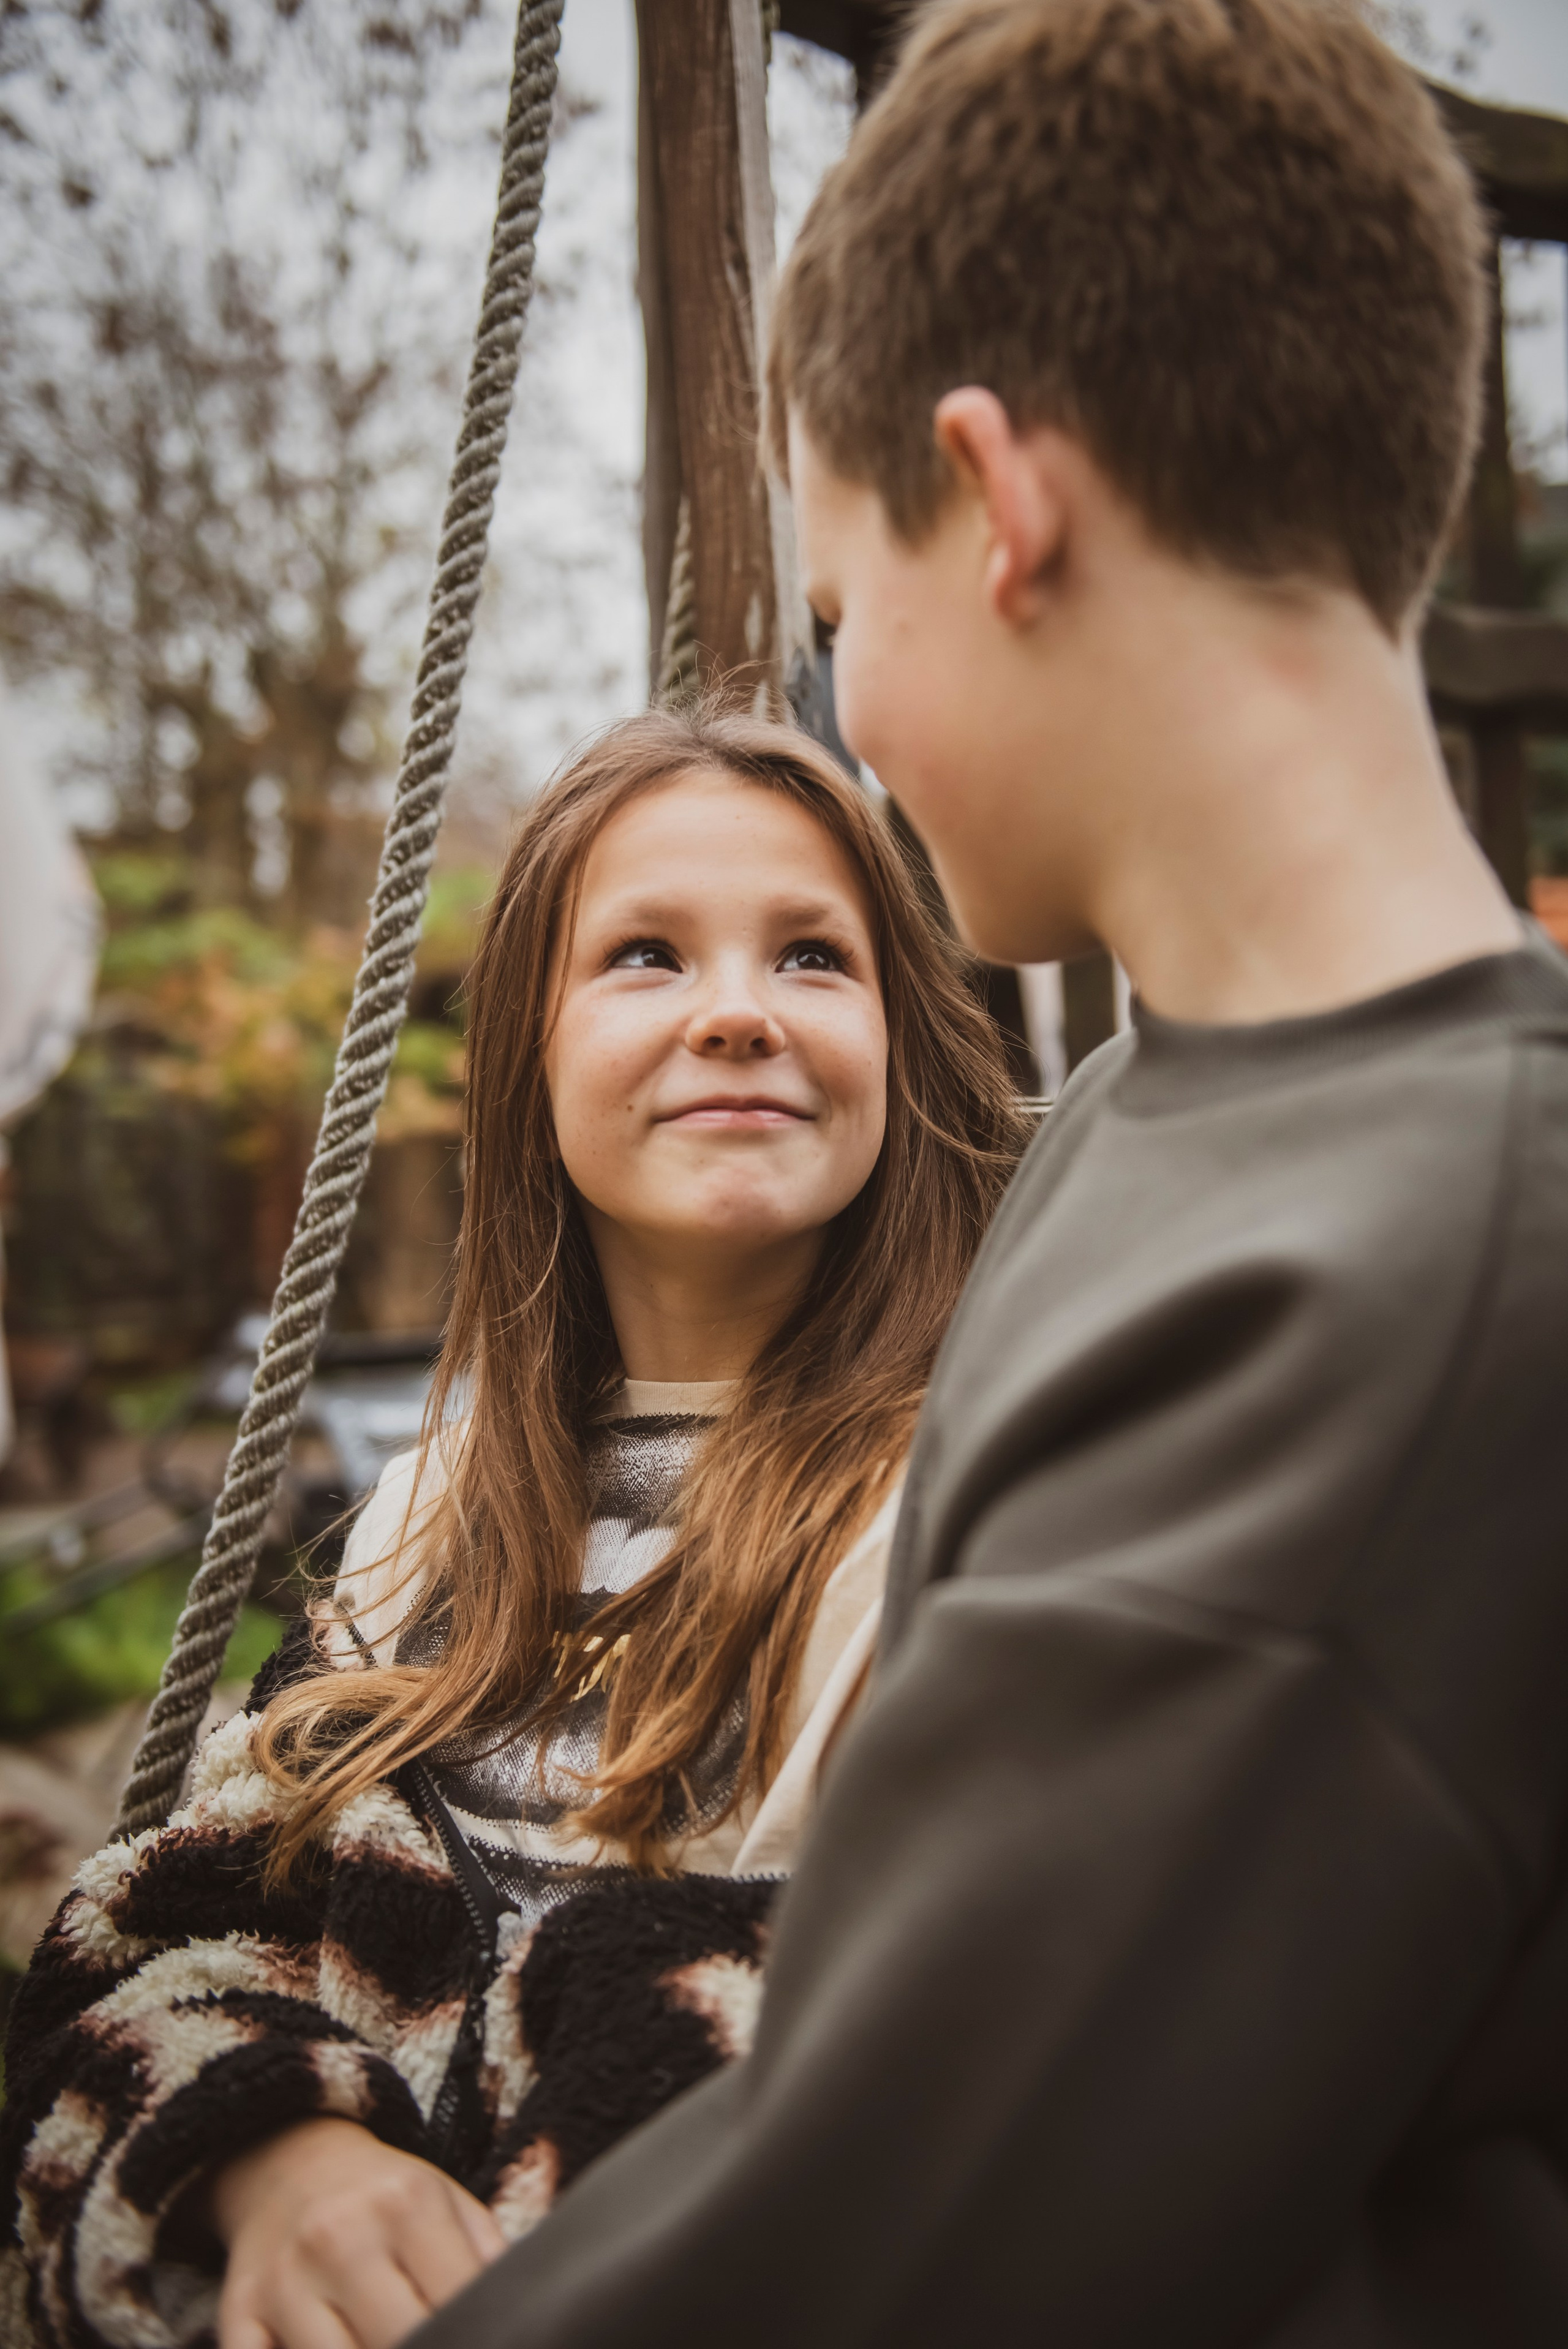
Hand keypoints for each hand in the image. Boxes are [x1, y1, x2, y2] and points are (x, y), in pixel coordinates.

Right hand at [214, 2115, 505, 2348]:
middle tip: (436, 2348)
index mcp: (406, 2206)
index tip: (483, 2342)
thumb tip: (525, 2319)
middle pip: (397, 2344)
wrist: (289, 2161)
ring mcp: (283, 2280)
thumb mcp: (447, 2202)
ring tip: (387, 2348)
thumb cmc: (385, 2197)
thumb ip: (488, 2260)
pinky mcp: (239, 2311)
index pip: (454, 2306)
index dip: (474, 2338)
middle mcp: (340, 2238)